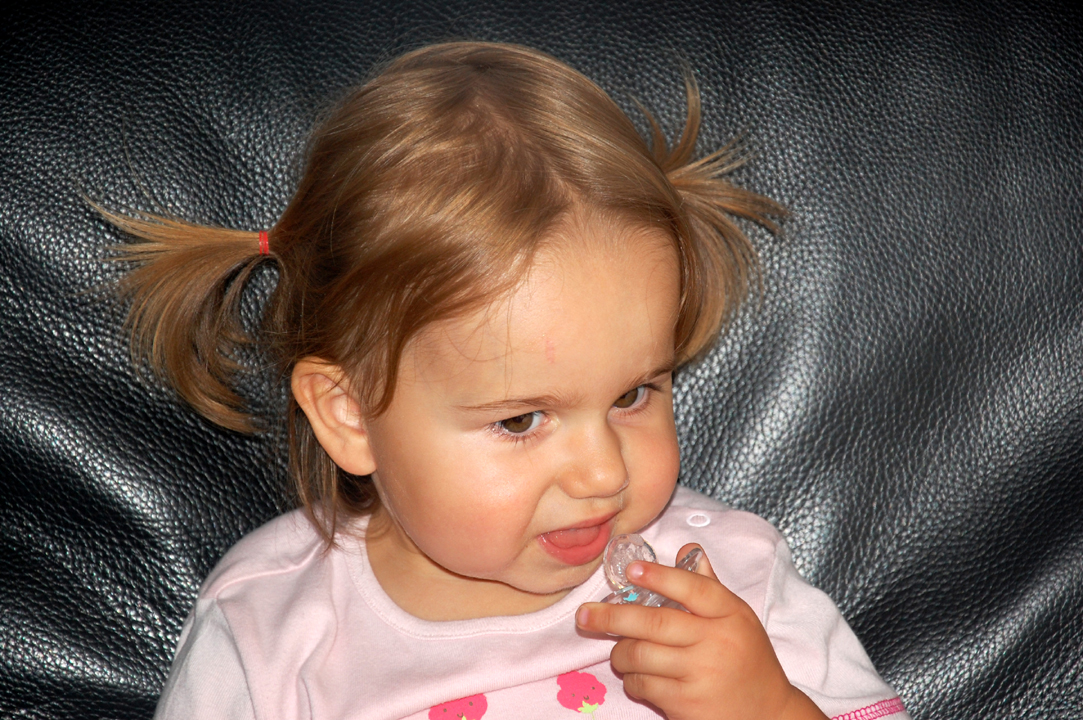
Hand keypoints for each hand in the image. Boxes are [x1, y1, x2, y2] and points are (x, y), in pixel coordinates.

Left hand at [576, 545, 827, 719]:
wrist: (768, 713)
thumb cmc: (747, 659)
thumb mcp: (738, 618)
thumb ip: (709, 587)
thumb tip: (686, 549)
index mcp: (730, 615)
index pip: (692, 588)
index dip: (659, 577)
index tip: (631, 569)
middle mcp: (717, 642)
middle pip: (655, 622)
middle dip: (612, 616)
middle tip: (585, 614)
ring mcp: (701, 675)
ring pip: (641, 656)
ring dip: (621, 652)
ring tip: (620, 651)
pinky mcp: (687, 704)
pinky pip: (644, 685)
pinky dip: (632, 679)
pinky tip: (638, 676)